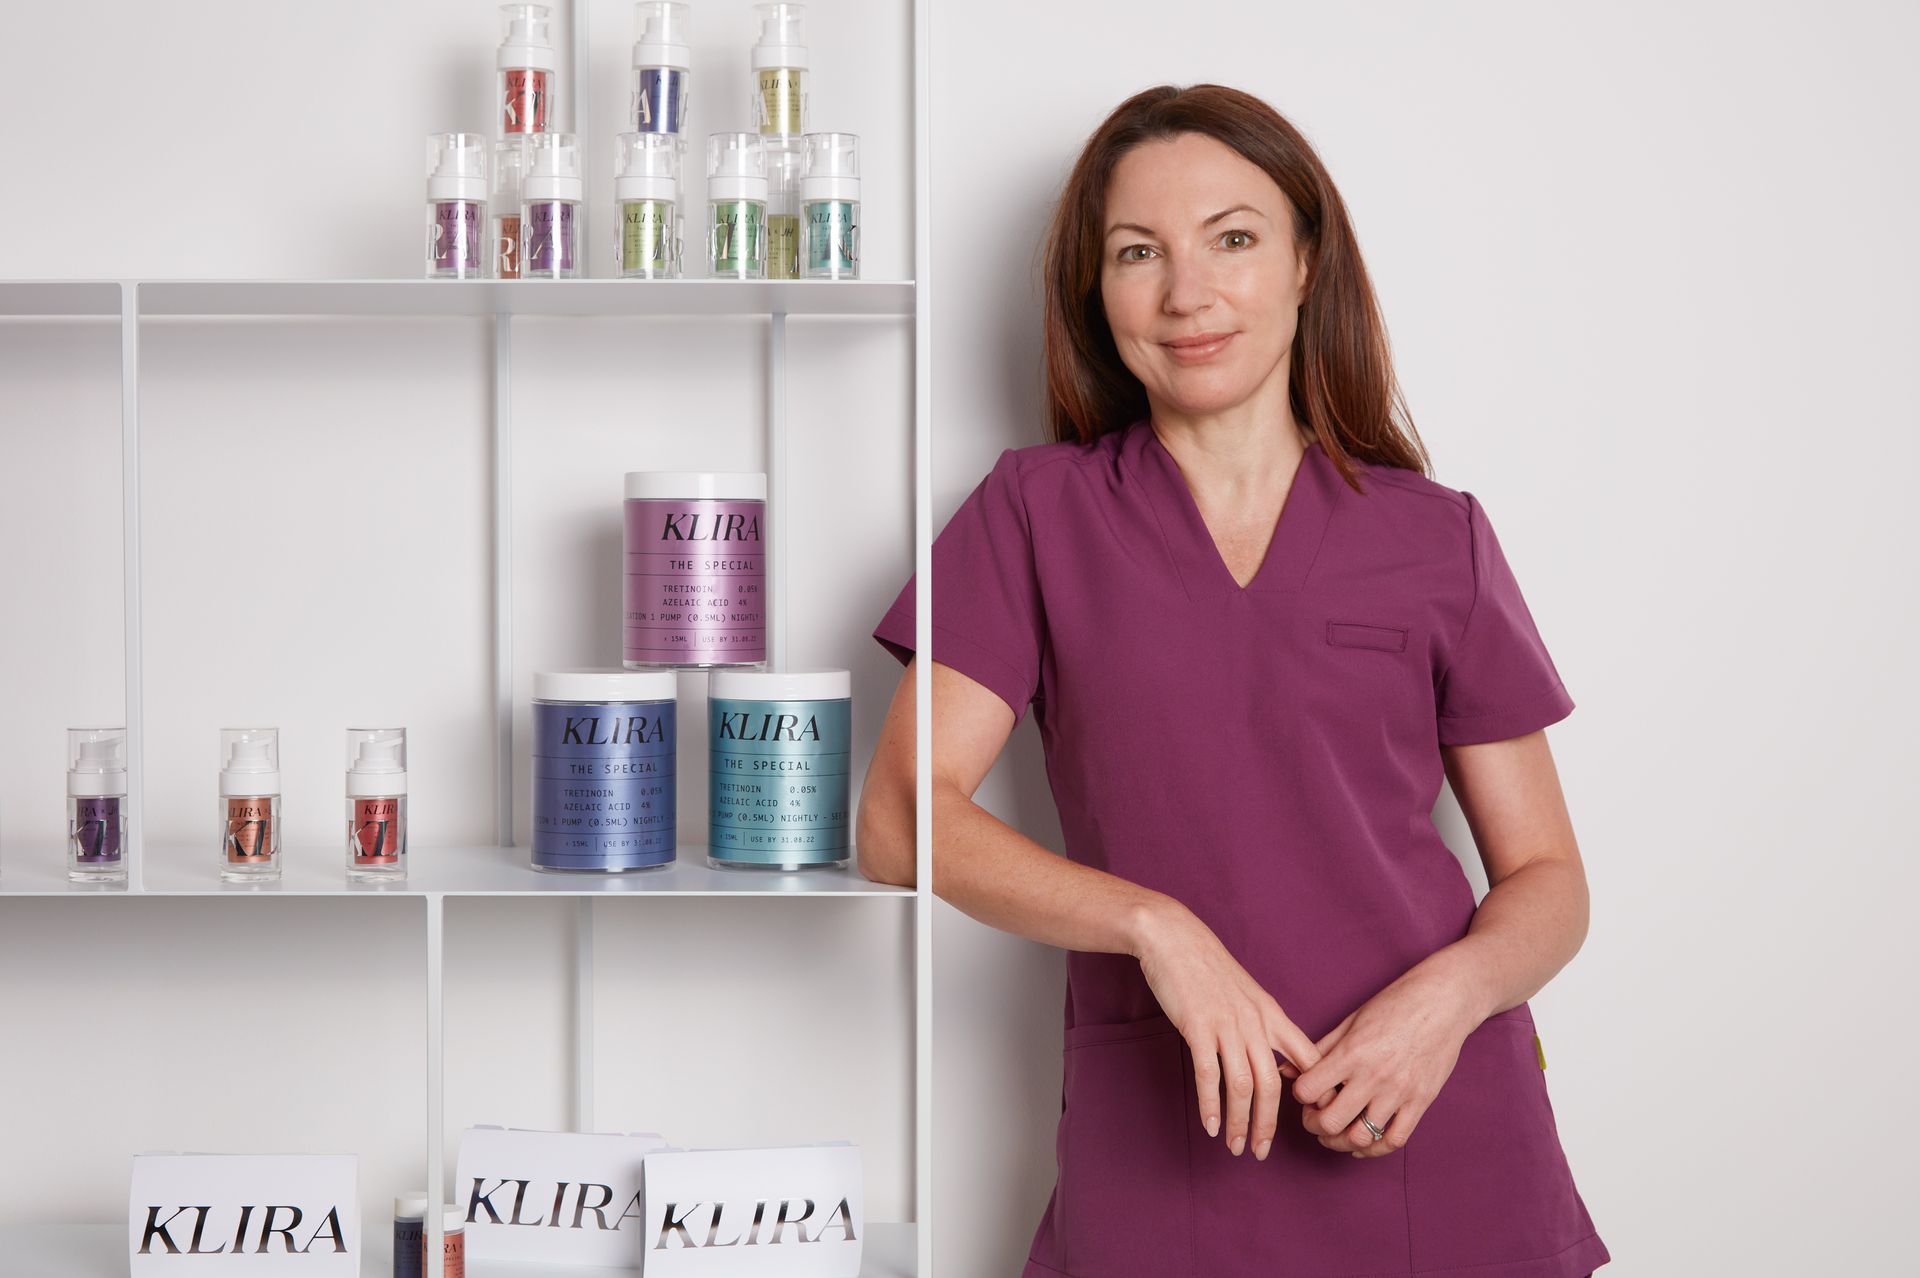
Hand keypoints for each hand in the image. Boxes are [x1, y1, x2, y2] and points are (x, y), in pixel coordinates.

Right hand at [1132, 899, 1321, 1162]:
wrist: (1174, 937)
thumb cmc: (1207, 966)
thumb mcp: (1247, 992)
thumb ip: (1263, 1024)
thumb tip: (1275, 1057)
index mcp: (1271, 1014)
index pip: (1307, 1060)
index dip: (1313, 1094)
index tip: (1310, 1121)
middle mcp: (1255, 1023)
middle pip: (1273, 1085)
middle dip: (1269, 1123)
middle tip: (1262, 1150)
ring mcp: (1227, 1025)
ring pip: (1242, 1085)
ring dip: (1239, 1122)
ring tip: (1235, 1146)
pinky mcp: (1197, 1026)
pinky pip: (1209, 1074)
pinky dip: (1210, 1105)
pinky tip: (1209, 1124)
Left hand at [1289, 963, 1481, 1157]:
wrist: (1444, 1002)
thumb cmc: (1394, 1005)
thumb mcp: (1351, 1021)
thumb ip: (1319, 1049)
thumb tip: (1286, 1069)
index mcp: (1352, 1052)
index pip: (1308, 1090)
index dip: (1300, 1096)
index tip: (1305, 1093)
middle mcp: (1374, 1076)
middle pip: (1331, 1121)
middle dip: (1314, 1125)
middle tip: (1314, 1119)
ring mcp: (1399, 1092)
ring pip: (1361, 1137)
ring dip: (1341, 1142)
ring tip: (1335, 1133)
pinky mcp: (1421, 1102)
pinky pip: (1395, 1139)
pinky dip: (1374, 1149)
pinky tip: (1363, 1143)